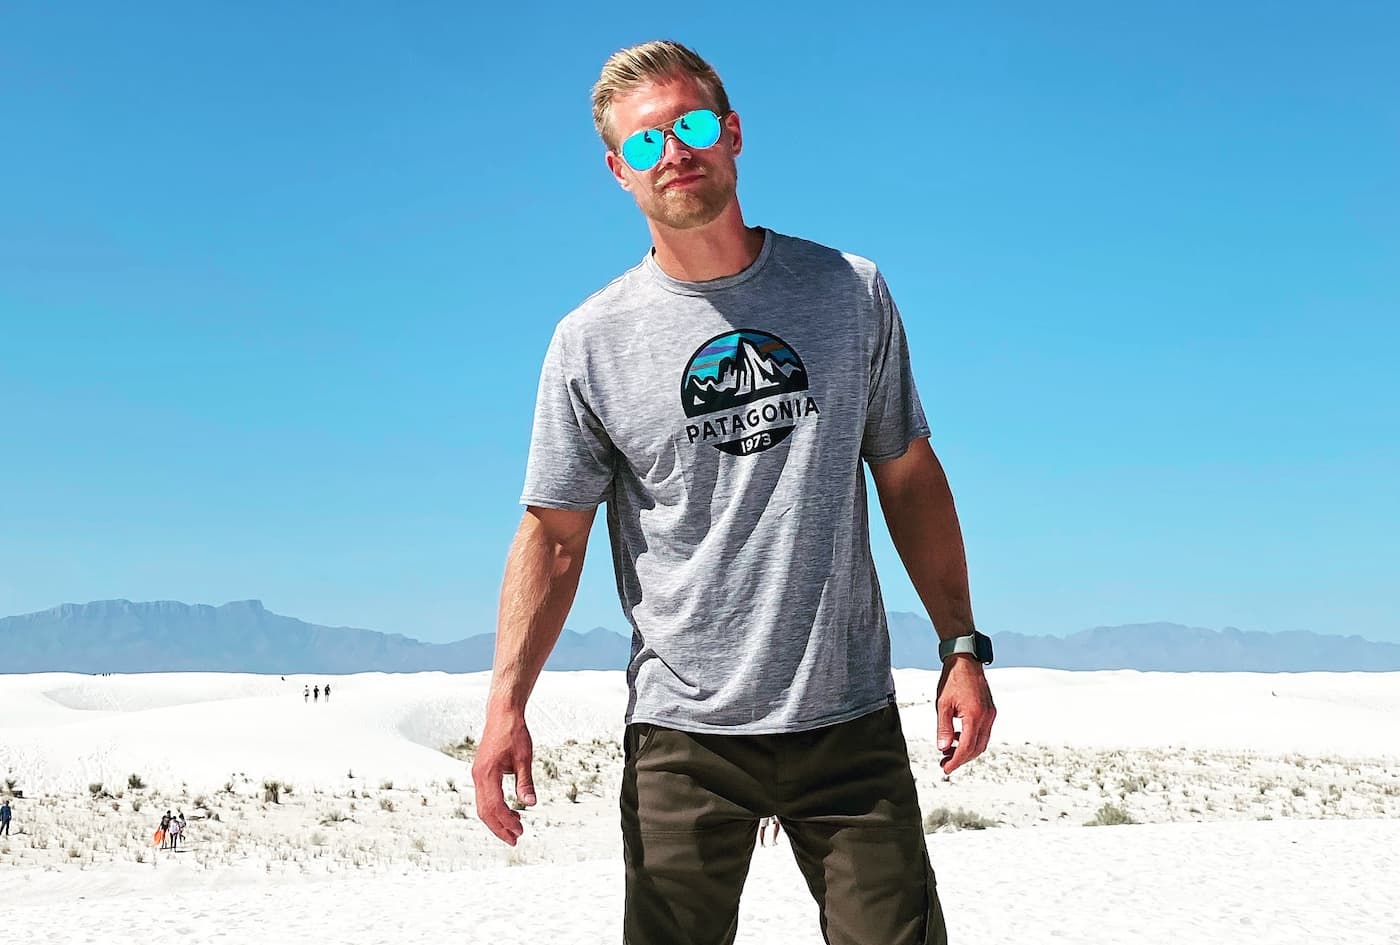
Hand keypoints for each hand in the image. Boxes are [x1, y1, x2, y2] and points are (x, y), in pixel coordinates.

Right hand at [471, 706, 536, 844]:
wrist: (502, 714)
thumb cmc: (514, 733)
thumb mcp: (525, 758)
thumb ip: (525, 782)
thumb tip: (530, 803)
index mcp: (487, 773)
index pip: (495, 806)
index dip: (507, 821)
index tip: (521, 831)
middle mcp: (478, 776)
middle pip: (484, 811)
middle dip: (499, 828)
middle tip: (516, 840)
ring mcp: (478, 775)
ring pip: (482, 806)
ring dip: (496, 820)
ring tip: (514, 830)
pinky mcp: (481, 773)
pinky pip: (484, 797)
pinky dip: (494, 809)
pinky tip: (509, 813)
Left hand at [935, 654, 995, 774]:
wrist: (965, 660)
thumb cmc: (953, 679)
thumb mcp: (943, 704)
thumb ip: (943, 728)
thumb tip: (943, 747)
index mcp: (975, 715)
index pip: (967, 747)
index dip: (956, 761)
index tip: (946, 768)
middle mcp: (986, 717)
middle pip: (976, 748)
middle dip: (961, 758)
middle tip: (945, 762)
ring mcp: (990, 714)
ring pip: (981, 742)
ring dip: (966, 750)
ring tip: (948, 751)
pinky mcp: (990, 711)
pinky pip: (983, 732)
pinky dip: (971, 739)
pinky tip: (957, 737)